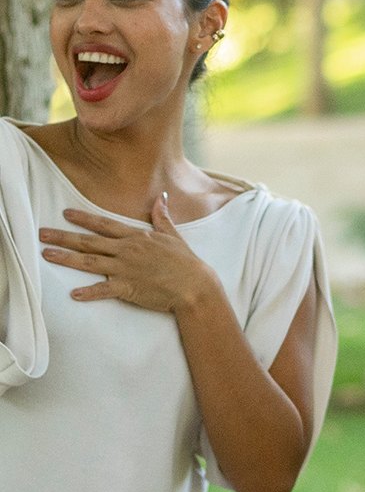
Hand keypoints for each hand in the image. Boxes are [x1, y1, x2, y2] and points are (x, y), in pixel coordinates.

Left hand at [39, 199, 219, 313]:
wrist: (195, 285)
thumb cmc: (186, 262)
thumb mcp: (174, 236)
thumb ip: (162, 217)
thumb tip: (161, 198)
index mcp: (137, 237)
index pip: (105, 225)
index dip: (84, 218)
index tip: (65, 213)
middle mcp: (127, 250)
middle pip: (90, 242)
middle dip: (64, 236)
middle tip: (42, 233)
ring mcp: (126, 269)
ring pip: (89, 262)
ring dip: (66, 258)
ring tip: (46, 254)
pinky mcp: (128, 288)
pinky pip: (104, 290)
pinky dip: (88, 292)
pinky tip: (73, 294)